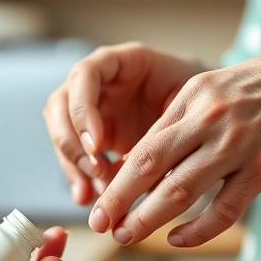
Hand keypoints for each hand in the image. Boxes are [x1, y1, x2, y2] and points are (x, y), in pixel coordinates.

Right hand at [43, 42, 204, 204]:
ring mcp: (89, 111)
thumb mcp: (187, 101)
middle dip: (70, 141)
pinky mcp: (91, 138)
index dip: (83, 109)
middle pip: (59, 105)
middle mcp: (96, 84)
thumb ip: (163, 122)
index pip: (84, 75)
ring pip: (61, 134)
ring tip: (91, 194)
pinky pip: (75, 157)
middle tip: (94, 170)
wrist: (201, 112)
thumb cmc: (197, 97)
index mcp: (118, 62)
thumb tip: (141, 165)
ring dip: (71, 164)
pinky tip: (88, 198)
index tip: (96, 144)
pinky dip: (79, 179)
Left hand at [89, 46, 260, 246]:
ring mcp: (238, 144)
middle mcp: (210, 119)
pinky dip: (197, 229)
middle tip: (100, 225)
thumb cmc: (260, 89)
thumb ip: (179, 121)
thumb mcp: (213, 89)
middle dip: (120, 199)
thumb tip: (139, 160)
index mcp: (192, 97)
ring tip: (127, 236)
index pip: (144, 144)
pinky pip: (224, 208)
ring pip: (182, 190)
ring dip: (149, 218)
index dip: (117, 177)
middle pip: (152, 166)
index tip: (99, 201)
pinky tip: (177, 239)